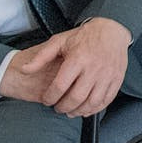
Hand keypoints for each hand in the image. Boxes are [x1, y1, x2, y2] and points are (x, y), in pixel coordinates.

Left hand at [1, 18, 131, 116]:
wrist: (111, 31)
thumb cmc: (84, 36)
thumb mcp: (59, 42)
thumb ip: (40, 57)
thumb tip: (24, 70)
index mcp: (77, 59)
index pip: (60, 86)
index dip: (50, 98)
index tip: (46, 100)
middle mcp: (94, 68)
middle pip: (76, 98)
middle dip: (63, 107)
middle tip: (57, 108)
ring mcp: (108, 75)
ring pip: (92, 102)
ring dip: (79, 111)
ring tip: (71, 111)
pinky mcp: (117, 79)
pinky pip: (106, 100)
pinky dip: (96, 108)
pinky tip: (86, 109)